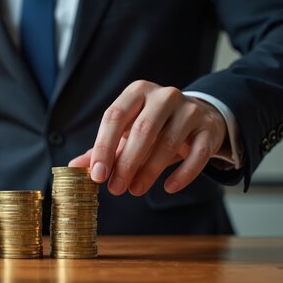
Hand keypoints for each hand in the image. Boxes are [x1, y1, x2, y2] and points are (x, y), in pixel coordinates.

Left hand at [69, 80, 226, 195]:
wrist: (198, 117)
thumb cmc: (154, 127)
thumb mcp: (127, 132)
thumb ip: (102, 149)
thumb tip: (73, 167)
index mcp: (137, 92)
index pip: (114, 116)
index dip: (103, 147)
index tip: (96, 175)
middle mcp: (164, 96)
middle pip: (142, 130)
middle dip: (126, 163)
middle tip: (115, 189)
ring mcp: (189, 109)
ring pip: (168, 143)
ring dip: (149, 171)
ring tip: (135, 190)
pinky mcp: (209, 128)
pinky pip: (197, 154)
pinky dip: (183, 174)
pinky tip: (169, 188)